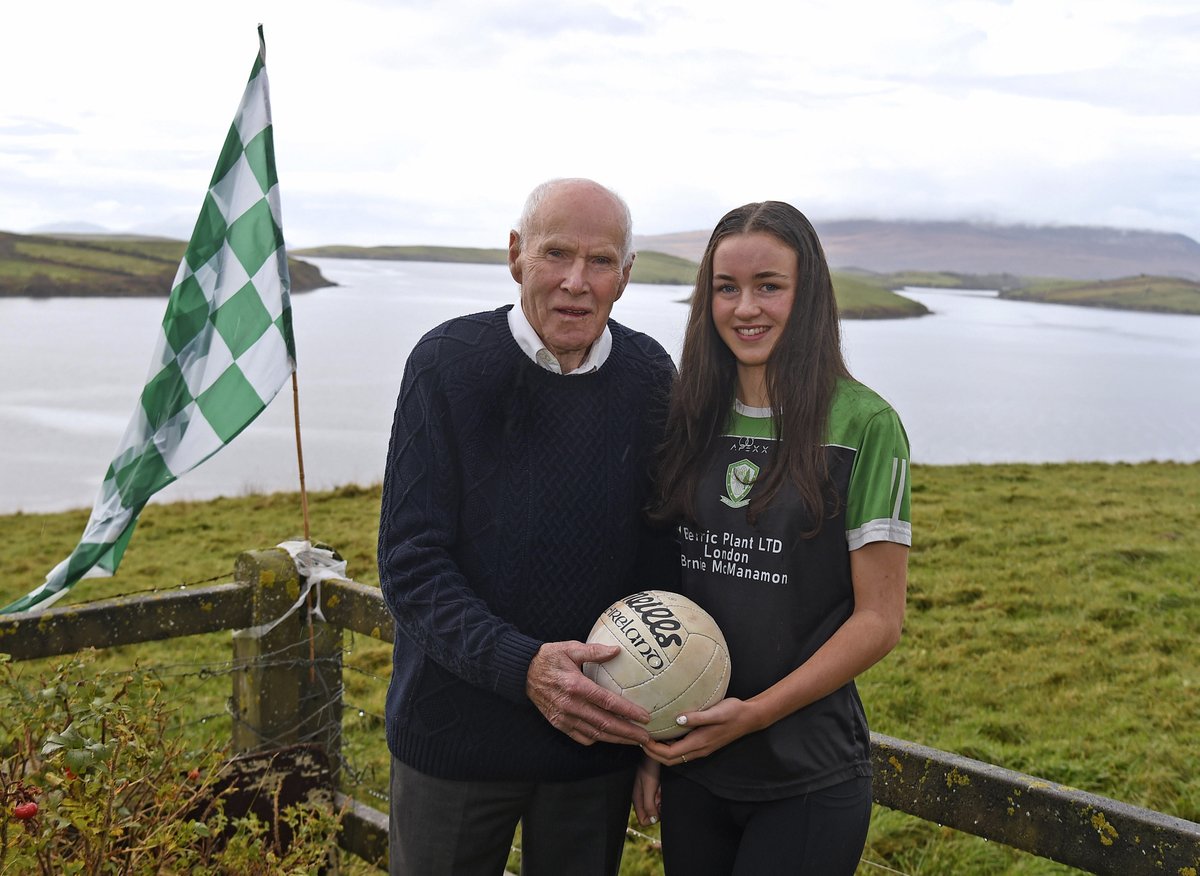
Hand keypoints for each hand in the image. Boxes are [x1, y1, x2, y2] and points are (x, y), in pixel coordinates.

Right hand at [526, 641, 651, 745]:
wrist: (522, 672)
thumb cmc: (548, 657)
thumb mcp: (571, 648)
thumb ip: (595, 651)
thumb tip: (617, 650)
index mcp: (576, 685)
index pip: (608, 702)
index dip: (628, 711)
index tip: (645, 717)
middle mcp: (571, 705)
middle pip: (605, 723)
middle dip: (628, 732)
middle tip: (646, 737)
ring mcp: (564, 717)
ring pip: (595, 734)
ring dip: (616, 739)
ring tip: (634, 741)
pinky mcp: (558, 723)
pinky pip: (581, 737)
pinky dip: (597, 739)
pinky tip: (610, 737)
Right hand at [633, 756, 660, 825]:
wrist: (655, 750)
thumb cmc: (649, 765)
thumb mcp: (649, 786)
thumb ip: (649, 805)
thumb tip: (653, 820)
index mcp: (637, 799)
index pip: (644, 820)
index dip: (654, 816)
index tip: (657, 804)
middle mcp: (643, 797)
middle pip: (654, 813)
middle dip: (660, 805)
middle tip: (660, 791)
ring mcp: (650, 792)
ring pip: (659, 804)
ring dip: (663, 796)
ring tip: (661, 783)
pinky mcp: (655, 787)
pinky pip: (662, 795)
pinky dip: (665, 790)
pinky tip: (663, 781)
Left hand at [639, 697, 758, 765]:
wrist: (750, 717)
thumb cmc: (733, 712)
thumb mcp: (716, 712)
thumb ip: (697, 717)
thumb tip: (677, 720)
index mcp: (698, 743)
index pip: (669, 754)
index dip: (653, 749)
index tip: (642, 738)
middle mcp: (699, 749)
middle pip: (669, 760)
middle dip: (652, 753)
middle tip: (640, 739)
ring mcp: (702, 748)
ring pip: (675, 757)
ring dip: (660, 751)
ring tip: (649, 737)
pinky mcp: (704, 744)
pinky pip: (682, 751)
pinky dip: (670, 746)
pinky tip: (666, 733)